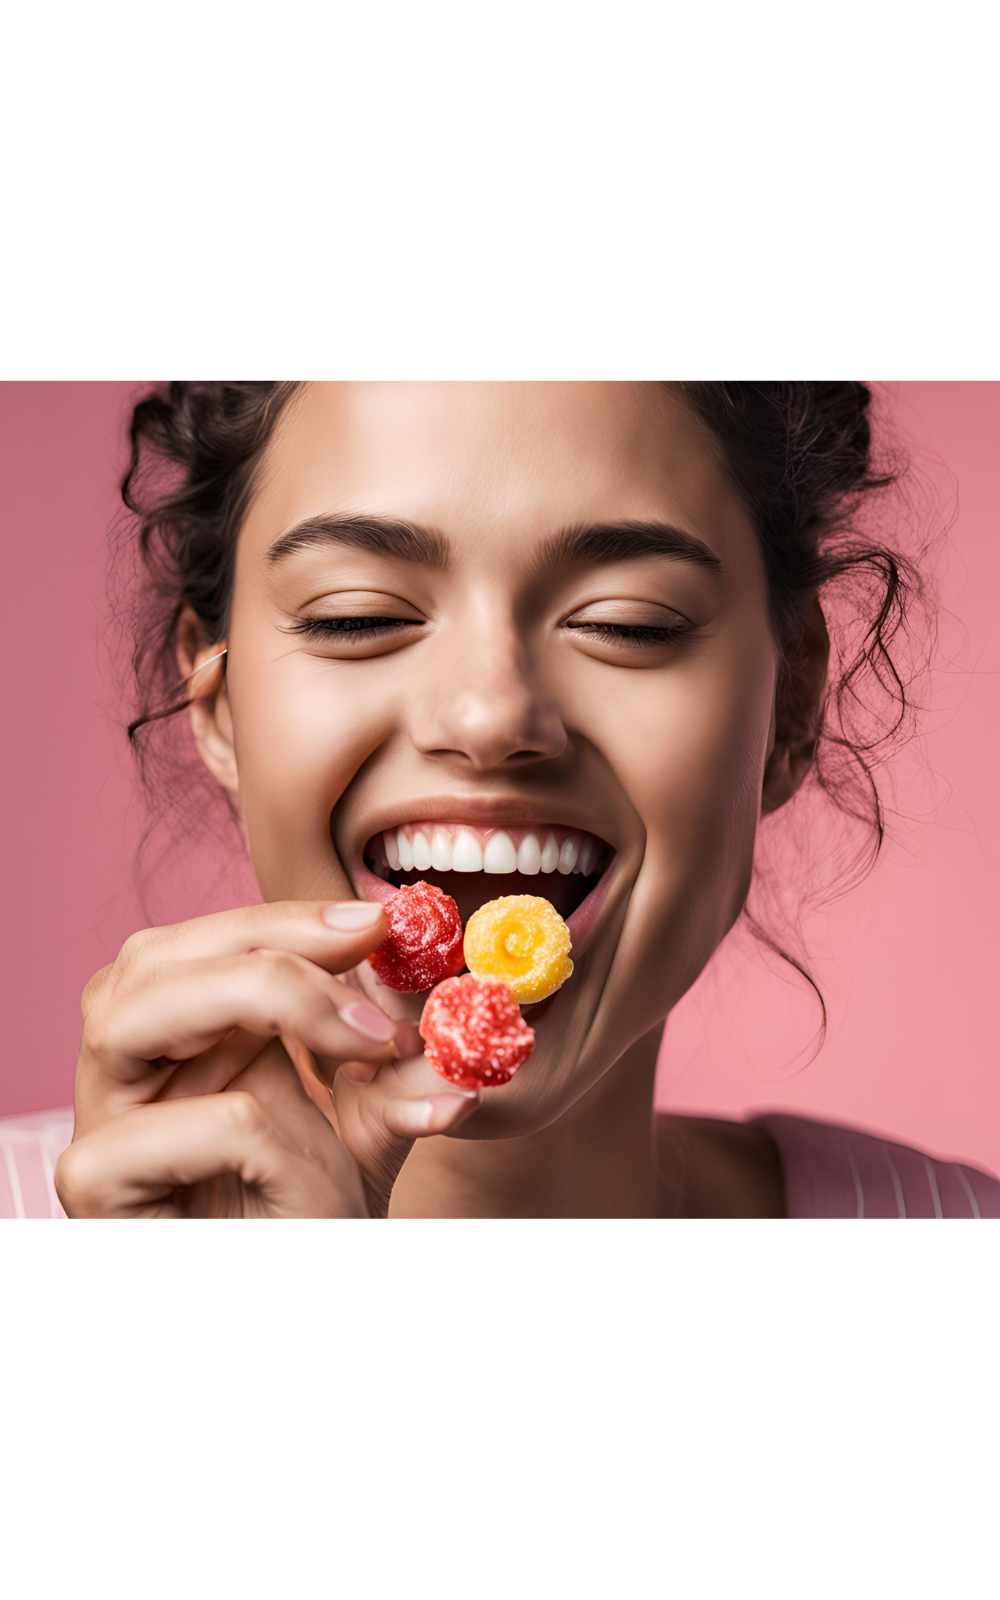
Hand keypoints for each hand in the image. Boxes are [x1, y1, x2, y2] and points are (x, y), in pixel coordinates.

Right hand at [55, 901, 478, 1216]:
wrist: (298, 1320)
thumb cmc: (311, 1225)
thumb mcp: (370, 1132)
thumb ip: (397, 1068)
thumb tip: (457, 1007)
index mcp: (176, 1045)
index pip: (202, 947)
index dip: (285, 921)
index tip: (380, 922)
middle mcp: (126, 1078)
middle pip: (148, 961)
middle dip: (268, 939)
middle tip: (368, 943)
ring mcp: (104, 1128)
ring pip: (130, 1016)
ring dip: (261, 998)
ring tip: (368, 1039)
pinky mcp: (99, 1188)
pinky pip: (169, 1127)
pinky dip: (261, 1127)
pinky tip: (313, 1168)